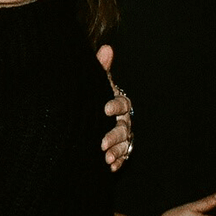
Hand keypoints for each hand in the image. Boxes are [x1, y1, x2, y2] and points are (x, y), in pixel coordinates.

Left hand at [96, 44, 133, 170]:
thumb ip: (102, 68)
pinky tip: (109, 168)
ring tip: (105, 158)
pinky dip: (117, 162)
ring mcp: (123, 135)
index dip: (115, 106)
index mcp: (119, 103)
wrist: (90, 115)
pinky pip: (122, 156)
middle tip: (101, 143)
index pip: (122, 104)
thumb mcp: (96, 83)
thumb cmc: (94, 96)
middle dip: (113, 136)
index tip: (104, 109)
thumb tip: (106, 48)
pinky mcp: (119, 149)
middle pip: (123, 128)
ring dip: (116, 152)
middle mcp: (124, 120)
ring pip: (124, 144)